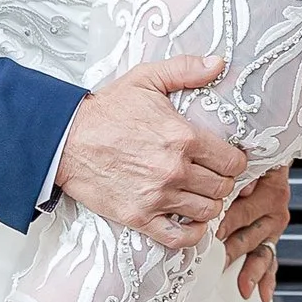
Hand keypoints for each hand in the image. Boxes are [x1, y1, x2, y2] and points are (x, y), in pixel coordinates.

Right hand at [55, 58, 248, 250]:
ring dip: (209, 204)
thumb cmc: (106, 110)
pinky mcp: (139, 217)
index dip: (235, 161)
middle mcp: (174, 170)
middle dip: (223, 181)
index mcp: (183, 137)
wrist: (66, 140)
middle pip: (223, 188)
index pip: (232, 161)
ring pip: (207, 211)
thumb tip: (219, 63)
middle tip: (214, 176)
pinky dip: (192, 233)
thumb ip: (186, 69)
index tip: (228, 159)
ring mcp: (157, 197)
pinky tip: (190, 220)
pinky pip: (180, 238)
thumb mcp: (147, 78)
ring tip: (200, 194)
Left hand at [219, 162, 289, 301]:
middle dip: (231, 252)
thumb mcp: (248, 160)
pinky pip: (270, 260)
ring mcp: (273, 225)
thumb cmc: (250, 158)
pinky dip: (265, 279)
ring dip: (250, 271)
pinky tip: (262, 294)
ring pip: (261, 252)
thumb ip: (243, 175)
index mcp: (270, 189)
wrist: (268, 153)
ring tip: (241, 287)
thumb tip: (241, 189)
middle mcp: (275, 209)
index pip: (243, 211)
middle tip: (214, 265)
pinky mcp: (271, 238)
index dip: (225, 224)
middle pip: (249, 236)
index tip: (211, 237)